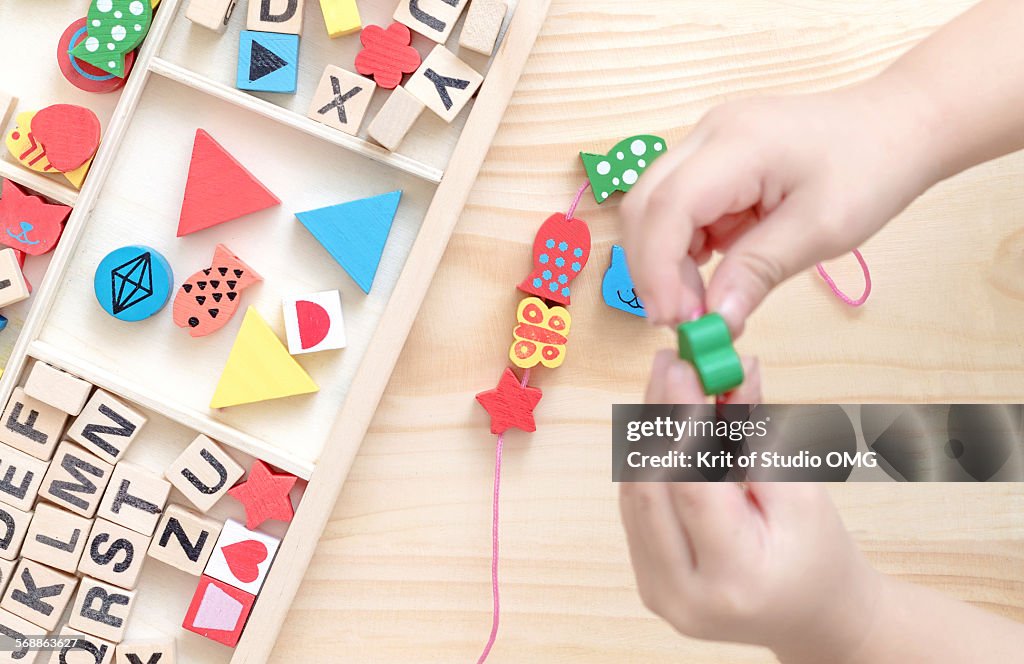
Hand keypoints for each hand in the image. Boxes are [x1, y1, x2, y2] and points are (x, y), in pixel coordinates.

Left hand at [619, 351, 882, 661]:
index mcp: (734, 578)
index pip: (692, 486)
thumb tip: (731, 369)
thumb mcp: (801, 490)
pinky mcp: (647, 580)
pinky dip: (649, 462)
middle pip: (650, 489)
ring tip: (667, 382)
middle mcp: (684, 594)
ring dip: (648, 433)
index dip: (682, 420)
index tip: (684, 367)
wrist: (813, 615)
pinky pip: (638, 509)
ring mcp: (658, 592)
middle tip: (670, 364)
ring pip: (636, 495)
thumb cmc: (818, 554)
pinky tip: (662, 422)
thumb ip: (756, 433)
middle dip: (657, 417)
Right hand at [620, 77, 937, 332]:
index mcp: (737, 143)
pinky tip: (715, 268)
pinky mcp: (713, 158)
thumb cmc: (872, 166)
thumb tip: (714, 318)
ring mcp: (707, 142)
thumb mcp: (821, 229)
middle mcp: (709, 133)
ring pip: (654, 207)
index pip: (666, 207)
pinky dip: (684, 245)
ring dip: (665, 259)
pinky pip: (678, 206)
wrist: (899, 125)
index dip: (658, 269)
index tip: (676, 319)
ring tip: (701, 299)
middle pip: (645, 204)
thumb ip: (758, 271)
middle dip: (652, 268)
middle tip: (681, 318)